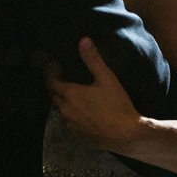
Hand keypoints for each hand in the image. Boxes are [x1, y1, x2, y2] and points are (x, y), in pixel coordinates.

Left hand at [45, 37, 145, 152]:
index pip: (51, 82)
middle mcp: (65, 110)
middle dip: (55, 87)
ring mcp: (70, 125)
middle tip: (61, 79)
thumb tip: (83, 40)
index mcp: (70, 94)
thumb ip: (93, 60)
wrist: (126, 134)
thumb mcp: (107, 79)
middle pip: (54, 96)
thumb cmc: (117, 105)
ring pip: (60, 110)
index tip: (52, 67)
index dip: (50, 74)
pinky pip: (68, 123)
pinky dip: (70, 115)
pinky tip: (79, 113)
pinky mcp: (76, 136)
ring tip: (70, 95)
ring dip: (62, 102)